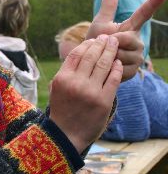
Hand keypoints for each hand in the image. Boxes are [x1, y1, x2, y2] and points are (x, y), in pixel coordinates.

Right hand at [49, 35, 121, 153]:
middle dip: (102, 43)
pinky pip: (113, 79)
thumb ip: (65, 72)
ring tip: (115, 44)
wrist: (66, 135)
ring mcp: (91, 92)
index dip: (87, 44)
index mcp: (62, 78)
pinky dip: (117, 68)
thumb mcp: (55, 89)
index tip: (94, 40)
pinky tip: (118, 63)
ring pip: (104, 64)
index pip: (77, 54)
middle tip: (108, 37)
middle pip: (92, 56)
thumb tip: (79, 53)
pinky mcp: (103, 100)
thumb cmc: (62, 111)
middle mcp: (76, 83)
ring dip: (111, 51)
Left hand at [87, 0, 167, 79]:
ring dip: (108, 55)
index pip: (144, 13)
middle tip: (102, 45)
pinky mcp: (134, 70)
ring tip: (105, 56)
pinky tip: (107, 67)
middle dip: (110, 41)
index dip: (153, 2)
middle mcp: (138, 41)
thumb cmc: (96, 42)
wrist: (91, 64)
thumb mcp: (100, 24)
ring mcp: (138, 57)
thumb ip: (107, 8)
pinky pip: (121, 67)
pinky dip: (110, 67)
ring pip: (122, 54)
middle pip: (127, 38)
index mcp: (131, 27)